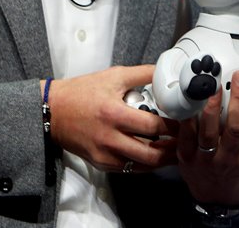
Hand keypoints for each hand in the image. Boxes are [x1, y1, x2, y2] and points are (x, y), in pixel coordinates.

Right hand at [46, 65, 178, 171]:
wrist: (52, 111)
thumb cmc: (82, 91)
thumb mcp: (113, 75)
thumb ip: (141, 73)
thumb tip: (165, 70)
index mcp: (114, 113)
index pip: (153, 126)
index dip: (173, 127)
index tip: (186, 123)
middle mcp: (109, 138)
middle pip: (151, 153)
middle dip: (173, 150)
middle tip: (187, 143)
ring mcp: (104, 154)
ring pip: (142, 165)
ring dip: (162, 160)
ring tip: (176, 152)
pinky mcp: (100, 163)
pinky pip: (129, 169)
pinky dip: (145, 164)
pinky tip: (155, 156)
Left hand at [176, 71, 238, 205]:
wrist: (220, 198)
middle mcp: (231, 160)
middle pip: (236, 127)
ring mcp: (207, 160)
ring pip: (209, 131)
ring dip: (212, 107)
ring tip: (214, 85)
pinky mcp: (187, 159)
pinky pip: (186, 136)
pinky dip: (188, 119)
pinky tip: (192, 102)